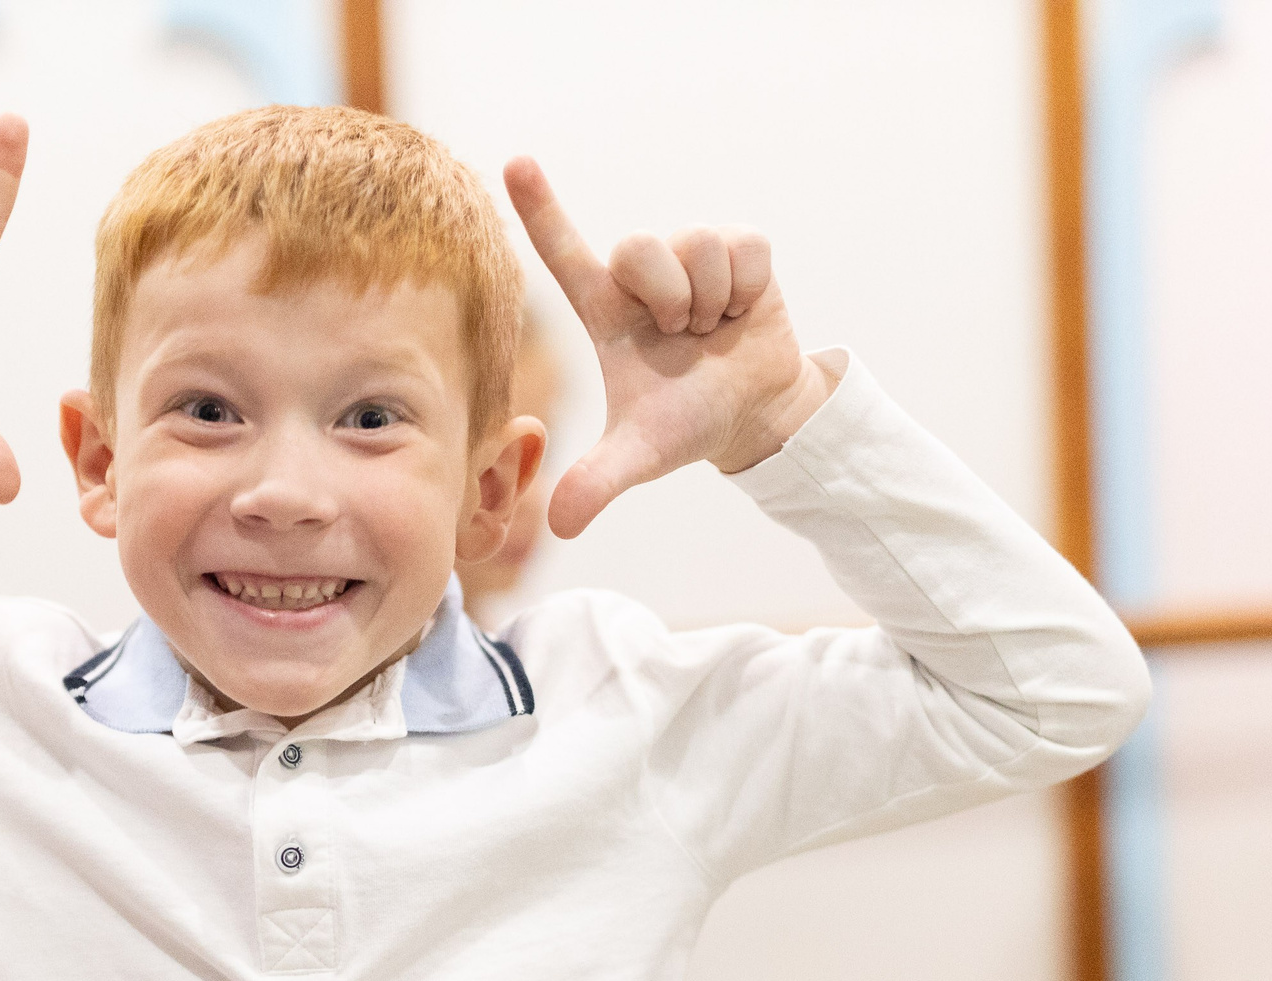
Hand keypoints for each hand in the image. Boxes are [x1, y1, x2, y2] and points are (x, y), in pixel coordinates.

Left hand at [505, 159, 833, 536]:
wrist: (756, 414)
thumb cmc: (687, 424)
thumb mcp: (641, 455)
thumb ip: (598, 482)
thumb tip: (560, 526)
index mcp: (604, 311)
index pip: (565, 252)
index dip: (542, 208)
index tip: (515, 162)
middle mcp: (640, 275)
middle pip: (640, 247)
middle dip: (669, 299)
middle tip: (684, 338)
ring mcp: (690, 257)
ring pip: (695, 246)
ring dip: (712, 300)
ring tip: (713, 329)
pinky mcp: (739, 247)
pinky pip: (741, 246)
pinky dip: (747, 289)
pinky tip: (742, 313)